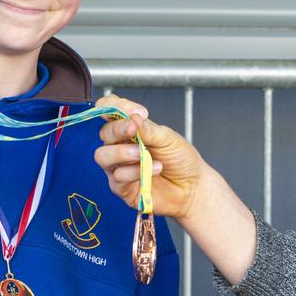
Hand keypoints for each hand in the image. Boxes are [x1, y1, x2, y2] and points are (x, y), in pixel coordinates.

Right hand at [94, 95, 213, 222]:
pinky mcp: (121, 188)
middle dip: (119, 129)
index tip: (136, 111)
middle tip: (134, 129)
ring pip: (102, 156)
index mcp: (131, 129)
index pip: (111, 112)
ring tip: (142, 154)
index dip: (115, 107)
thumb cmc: (181, 160)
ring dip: (122, 152)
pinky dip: (135, 172)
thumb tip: (132, 117)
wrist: (192, 187)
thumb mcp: (168, 138)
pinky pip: (117, 177)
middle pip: (105, 133)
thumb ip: (148, 129)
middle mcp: (121, 146)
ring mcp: (119, 167)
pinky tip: (154, 170)